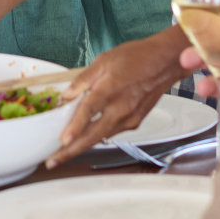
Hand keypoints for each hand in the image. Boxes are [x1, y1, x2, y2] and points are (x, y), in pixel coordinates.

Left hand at [47, 28, 188, 166]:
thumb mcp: (104, 60)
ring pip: (102, 137)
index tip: (62, 141)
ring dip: (82, 146)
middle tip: (54, 161)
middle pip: (93, 134)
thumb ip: (83, 79)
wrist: (166, 62)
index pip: (89, 111)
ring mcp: (130, 118)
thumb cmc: (138, 57)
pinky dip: (98, 136)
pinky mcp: (135, 122)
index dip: (75, 127)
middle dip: (72, 150)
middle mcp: (121, 107)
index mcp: (111, 88)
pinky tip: (87, 137)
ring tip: (64, 152)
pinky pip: (112, 132)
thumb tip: (67, 94)